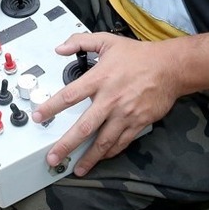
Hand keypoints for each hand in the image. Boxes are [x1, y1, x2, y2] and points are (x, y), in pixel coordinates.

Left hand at [35, 32, 181, 175]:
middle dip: (66, 145)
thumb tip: (60, 48)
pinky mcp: (137, 123)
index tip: (38, 117)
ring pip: (102, 141)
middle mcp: (110, 99)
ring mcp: (124, 114)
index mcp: (100, 79)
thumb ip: (81, 42)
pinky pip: (120, 142)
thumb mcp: (107, 41)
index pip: (69, 96)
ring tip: (76, 168)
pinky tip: (100, 158)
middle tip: (53, 157)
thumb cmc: (139, 56)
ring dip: (88, 157)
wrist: (170, 68)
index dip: (51, 108)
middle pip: (83, 127)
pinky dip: (109, 152)